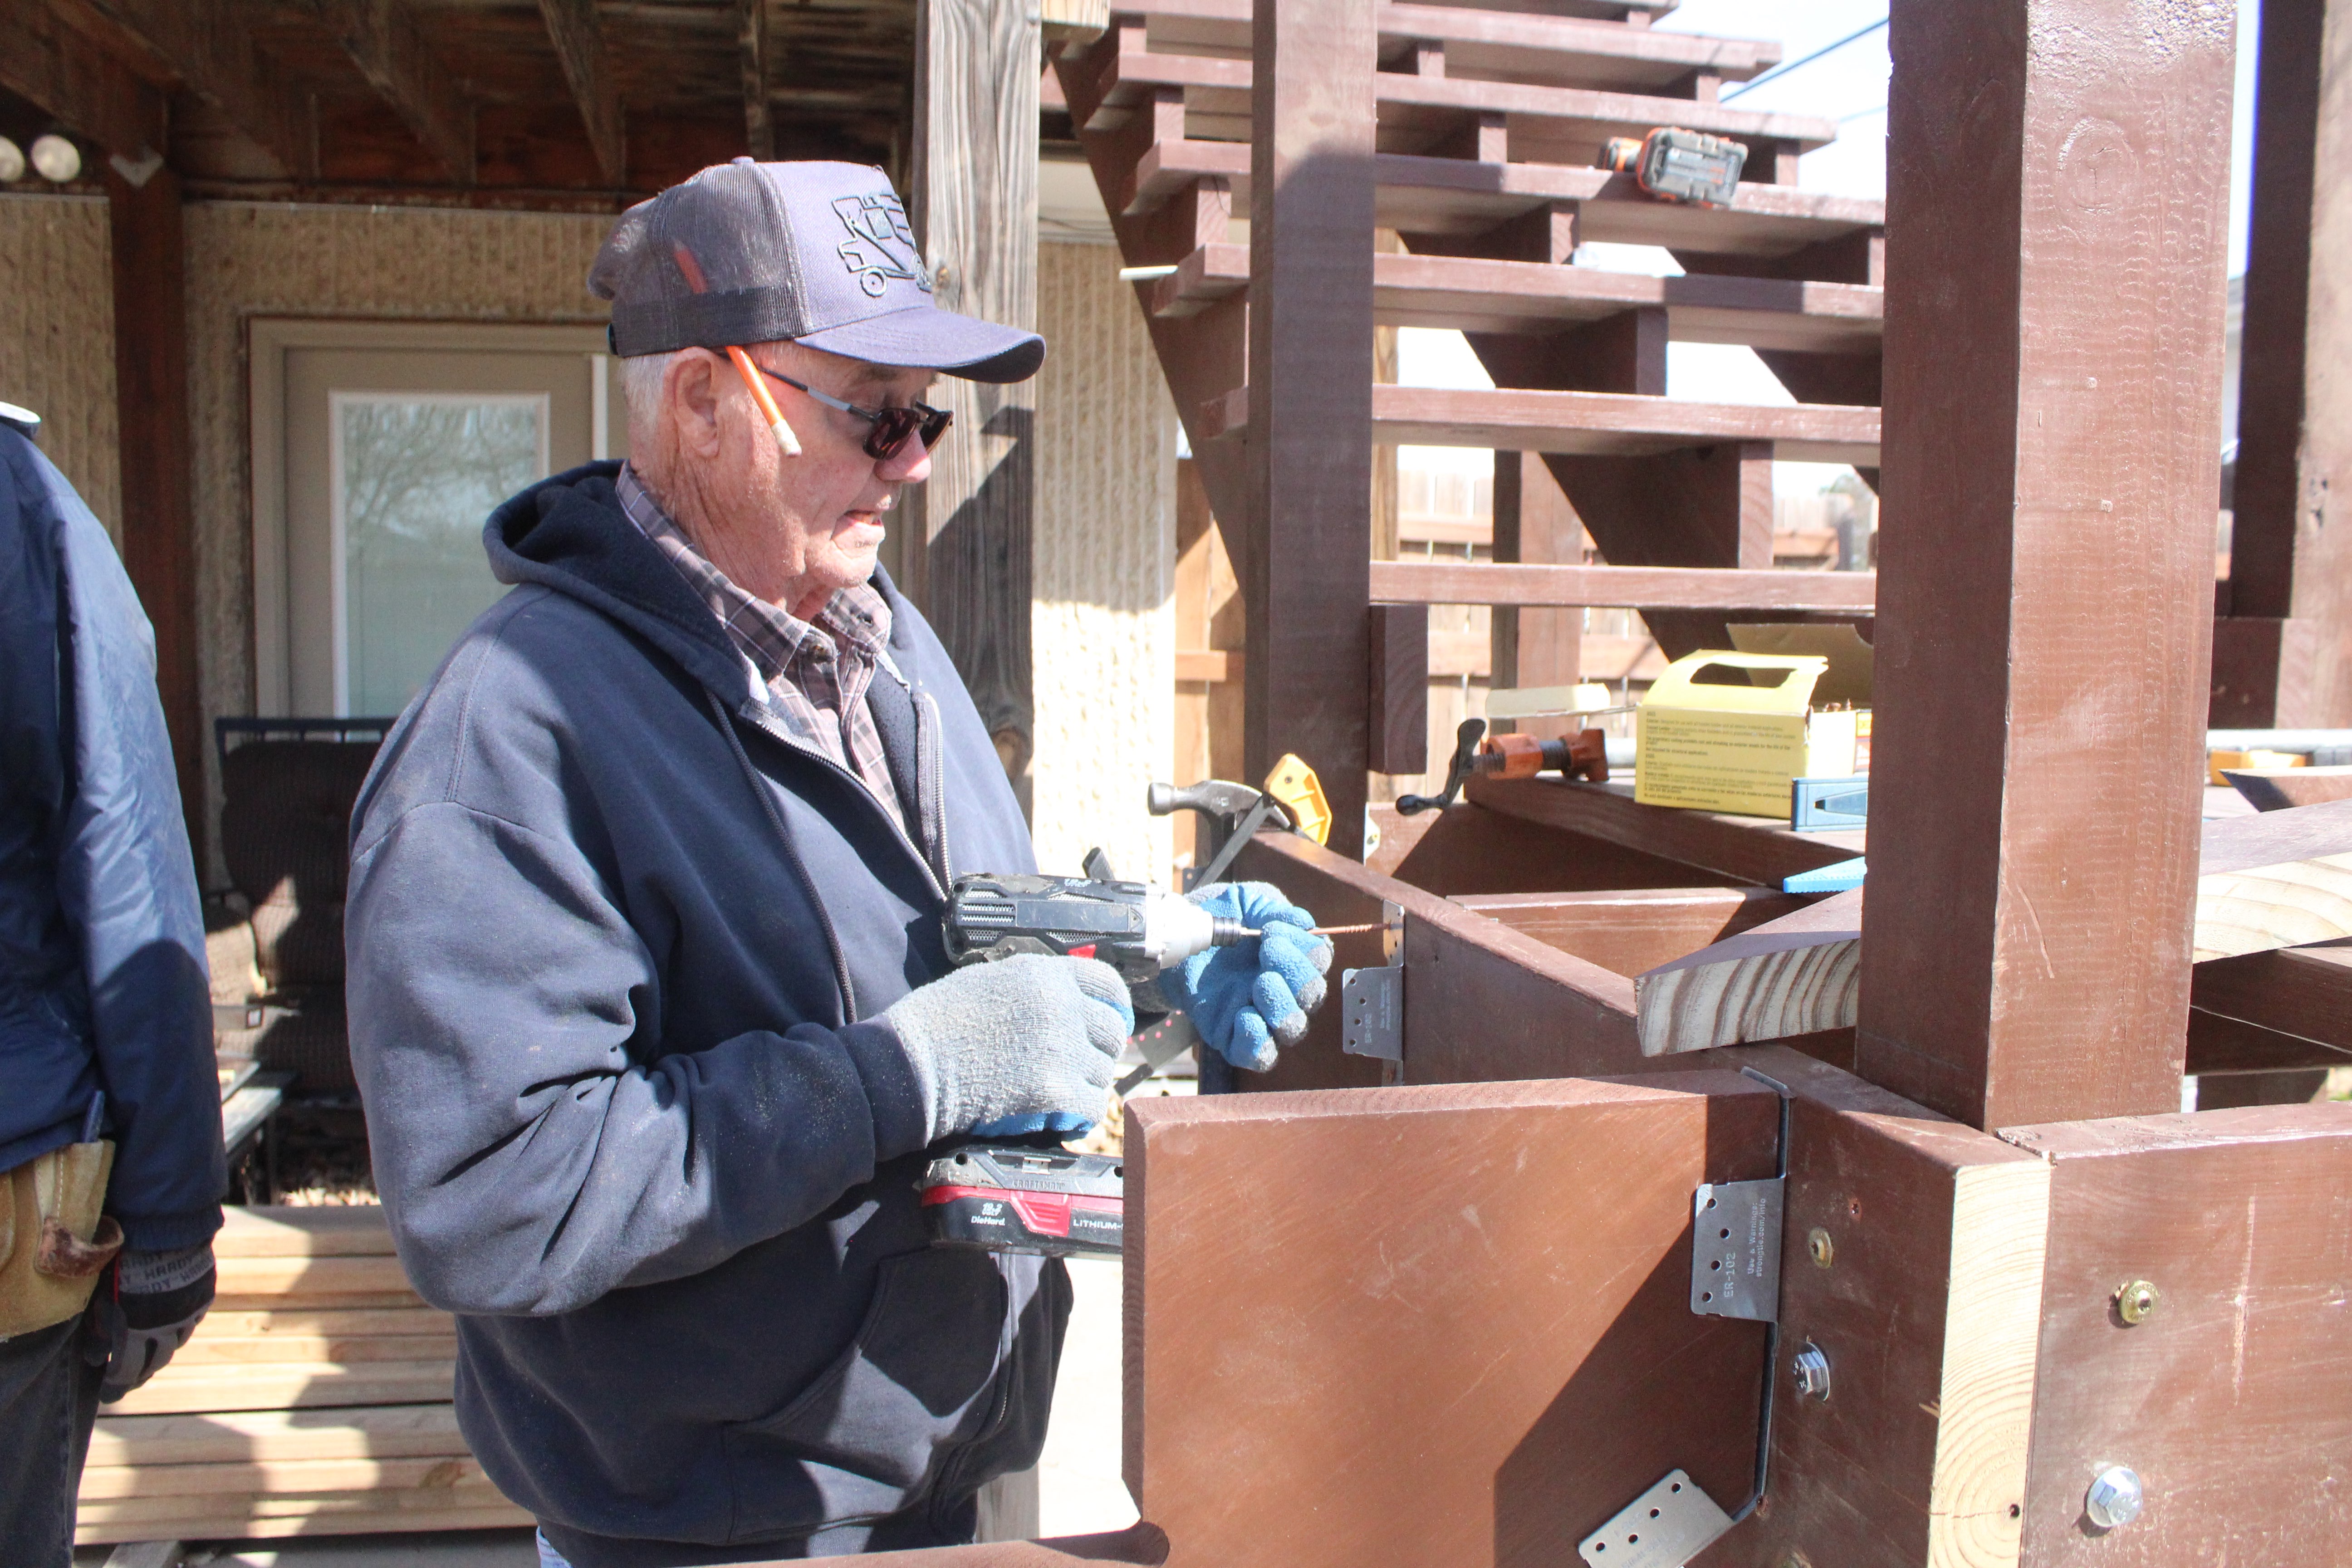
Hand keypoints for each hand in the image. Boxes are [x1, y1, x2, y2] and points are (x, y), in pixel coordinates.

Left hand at [99, 1244, 214, 1401]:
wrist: (165, 1228)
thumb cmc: (122, 1261)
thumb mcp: (101, 1297)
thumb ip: (98, 1329)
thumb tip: (93, 1358)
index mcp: (136, 1332)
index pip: (124, 1373)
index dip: (115, 1388)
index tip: (108, 1396)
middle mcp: (166, 1328)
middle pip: (154, 1363)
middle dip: (139, 1374)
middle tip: (128, 1379)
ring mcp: (188, 1312)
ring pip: (174, 1343)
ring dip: (160, 1352)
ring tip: (149, 1353)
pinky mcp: (203, 1296)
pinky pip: (190, 1321)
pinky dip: (178, 1328)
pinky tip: (170, 1325)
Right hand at [881, 954, 1132, 1141]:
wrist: (910, 1065)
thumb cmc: (938, 1023)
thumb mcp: (991, 981)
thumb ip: (1036, 986)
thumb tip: (1067, 1001)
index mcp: (1046, 974)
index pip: (1108, 984)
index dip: (1114, 1008)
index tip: (1110, 1024)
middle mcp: (1062, 1007)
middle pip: (1112, 1032)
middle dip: (1099, 1051)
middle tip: (1078, 1067)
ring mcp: (1062, 1050)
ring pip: (1104, 1073)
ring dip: (1085, 1085)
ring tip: (1056, 1092)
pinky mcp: (1055, 1092)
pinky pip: (1092, 1108)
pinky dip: (1079, 1116)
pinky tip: (1060, 1117)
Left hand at [1159, 882, 1332, 1072]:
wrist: (1175, 942)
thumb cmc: (1214, 920)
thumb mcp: (1242, 903)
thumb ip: (1271, 908)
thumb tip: (1303, 923)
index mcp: (1293, 956)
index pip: (1318, 959)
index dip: (1303, 948)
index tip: (1271, 931)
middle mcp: (1286, 990)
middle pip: (1312, 995)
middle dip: (1297, 974)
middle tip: (1266, 953)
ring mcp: (1262, 1016)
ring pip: (1293, 1029)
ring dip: (1283, 1008)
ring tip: (1260, 984)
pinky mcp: (1235, 1037)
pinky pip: (1260, 1054)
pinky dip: (1259, 1042)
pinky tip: (1246, 1017)